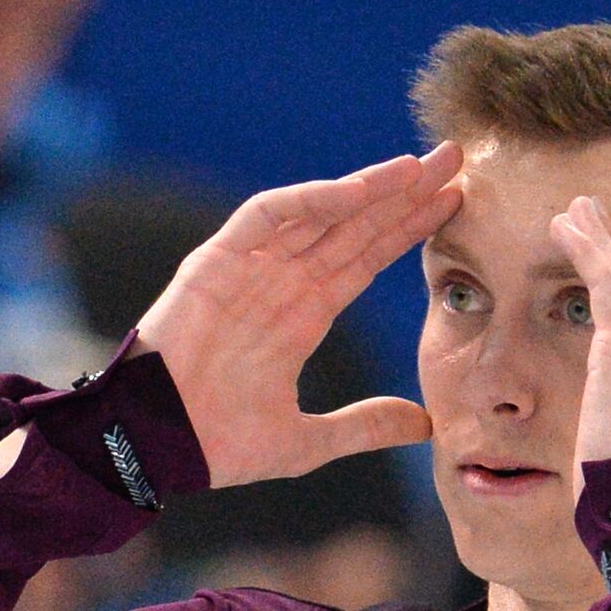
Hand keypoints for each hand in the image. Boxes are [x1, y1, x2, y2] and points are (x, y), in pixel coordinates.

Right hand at [129, 143, 463, 487]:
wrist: (156, 451)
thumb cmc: (218, 446)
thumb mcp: (309, 441)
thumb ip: (365, 427)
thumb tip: (424, 423)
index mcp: (303, 316)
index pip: (366, 259)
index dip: (408, 231)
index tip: (452, 205)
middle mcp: (282, 284)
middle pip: (353, 227)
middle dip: (403, 195)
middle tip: (454, 160)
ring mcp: (250, 270)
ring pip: (319, 213)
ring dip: (368, 188)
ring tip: (419, 166)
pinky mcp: (215, 263)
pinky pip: (266, 217)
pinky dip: (309, 201)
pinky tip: (356, 190)